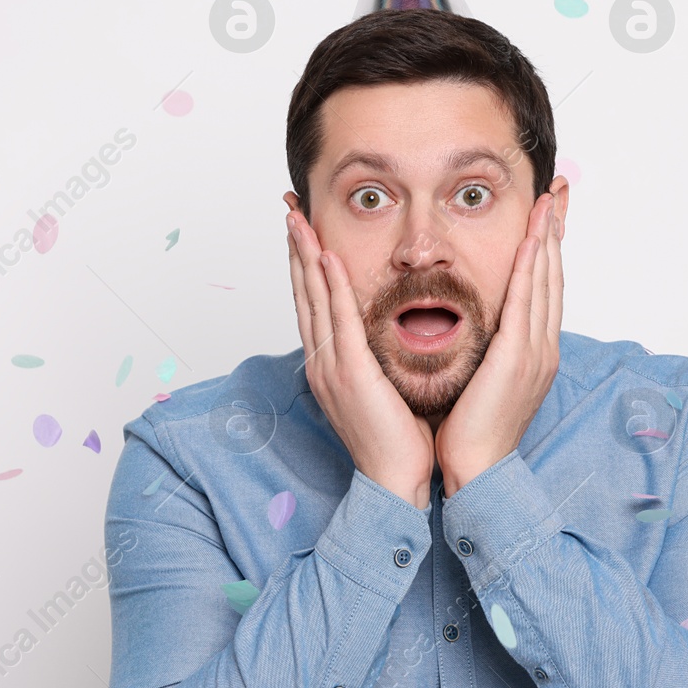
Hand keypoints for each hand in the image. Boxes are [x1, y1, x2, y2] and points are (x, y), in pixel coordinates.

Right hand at [287, 209, 435, 509]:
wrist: (395, 479)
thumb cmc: (399, 437)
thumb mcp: (385, 385)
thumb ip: (380, 354)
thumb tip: (393, 327)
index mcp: (330, 363)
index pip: (313, 302)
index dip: (305, 263)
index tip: (302, 228)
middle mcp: (321, 360)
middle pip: (303, 291)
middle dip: (295, 247)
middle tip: (289, 208)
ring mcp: (330, 365)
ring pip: (312, 297)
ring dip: (304, 255)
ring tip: (297, 218)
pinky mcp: (348, 372)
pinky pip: (336, 319)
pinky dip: (328, 285)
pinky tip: (326, 256)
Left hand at [434, 192, 563, 496]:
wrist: (477, 468)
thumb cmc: (470, 429)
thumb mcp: (481, 378)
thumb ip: (484, 348)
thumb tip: (472, 325)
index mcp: (535, 352)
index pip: (544, 288)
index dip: (548, 249)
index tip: (547, 215)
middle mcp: (543, 346)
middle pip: (554, 276)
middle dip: (556, 232)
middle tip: (558, 193)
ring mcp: (536, 350)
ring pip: (546, 281)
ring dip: (548, 238)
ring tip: (549, 201)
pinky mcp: (520, 355)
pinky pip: (528, 300)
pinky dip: (533, 266)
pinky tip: (534, 239)